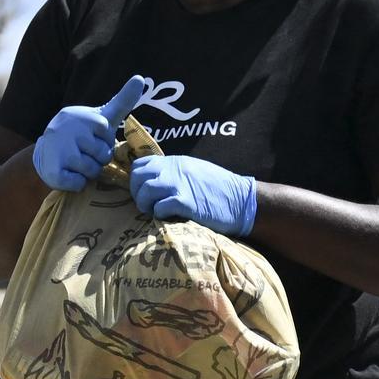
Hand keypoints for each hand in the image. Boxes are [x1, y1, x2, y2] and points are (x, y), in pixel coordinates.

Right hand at [33, 74, 156, 191]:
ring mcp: (59, 150)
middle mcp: (69, 131)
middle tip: (84, 153)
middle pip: (103, 155)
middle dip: (97, 159)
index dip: (103, 142)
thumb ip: (122, 101)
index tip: (92, 138)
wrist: (46, 152)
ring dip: (87, 172)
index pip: (108, 137)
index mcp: (84, 117)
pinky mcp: (52, 171)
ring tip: (76, 163)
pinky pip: (78, 183)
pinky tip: (68, 173)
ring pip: (91, 170)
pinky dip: (76, 183)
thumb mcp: (102, 117)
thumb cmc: (81, 135)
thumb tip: (140, 78)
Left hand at [131, 153, 260, 236]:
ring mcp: (179, 185)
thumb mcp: (196, 172)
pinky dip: (160, 214)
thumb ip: (176, 173)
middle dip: (137, 192)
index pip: (141, 164)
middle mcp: (174, 170)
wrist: (243, 202)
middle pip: (138, 176)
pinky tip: (169, 217)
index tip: (143, 191)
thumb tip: (156, 182)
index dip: (136, 179)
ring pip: (145, 191)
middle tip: (147, 204)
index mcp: (176, 162)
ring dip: (146, 204)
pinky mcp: (186, 202)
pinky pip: (160, 207)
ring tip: (154, 212)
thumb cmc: (221, 191)